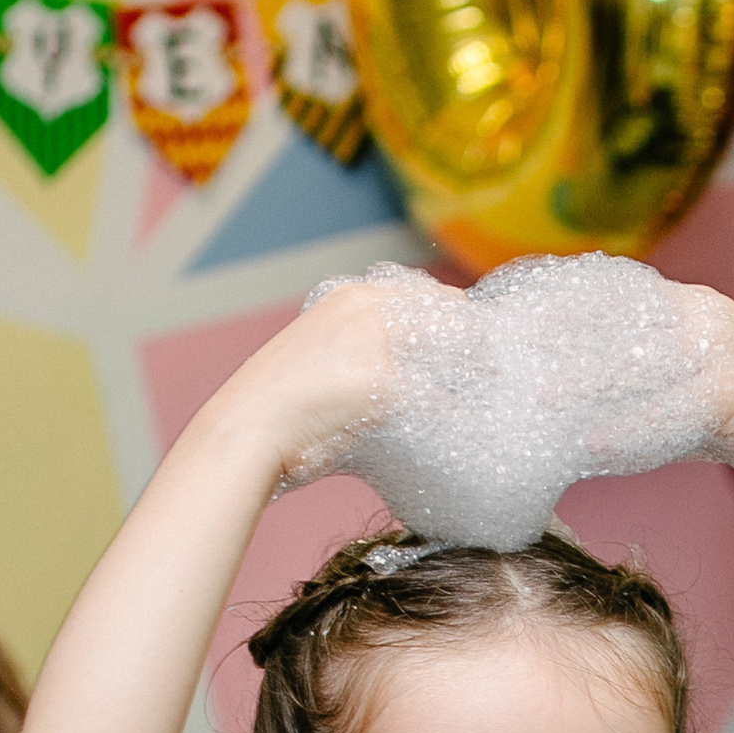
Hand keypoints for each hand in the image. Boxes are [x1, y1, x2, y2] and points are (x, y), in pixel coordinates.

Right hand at [255, 270, 465, 489]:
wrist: (244, 433)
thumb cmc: (282, 411)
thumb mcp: (327, 357)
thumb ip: (372, 352)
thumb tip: (422, 377)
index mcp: (354, 294)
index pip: (435, 296)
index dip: (459, 329)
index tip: (469, 358)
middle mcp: (369, 307)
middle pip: (455, 314)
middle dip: (477, 348)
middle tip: (489, 382)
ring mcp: (377, 342)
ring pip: (458, 352)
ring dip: (474, 381)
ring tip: (482, 407)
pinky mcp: (383, 382)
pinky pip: (443, 403)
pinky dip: (456, 422)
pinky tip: (460, 437)